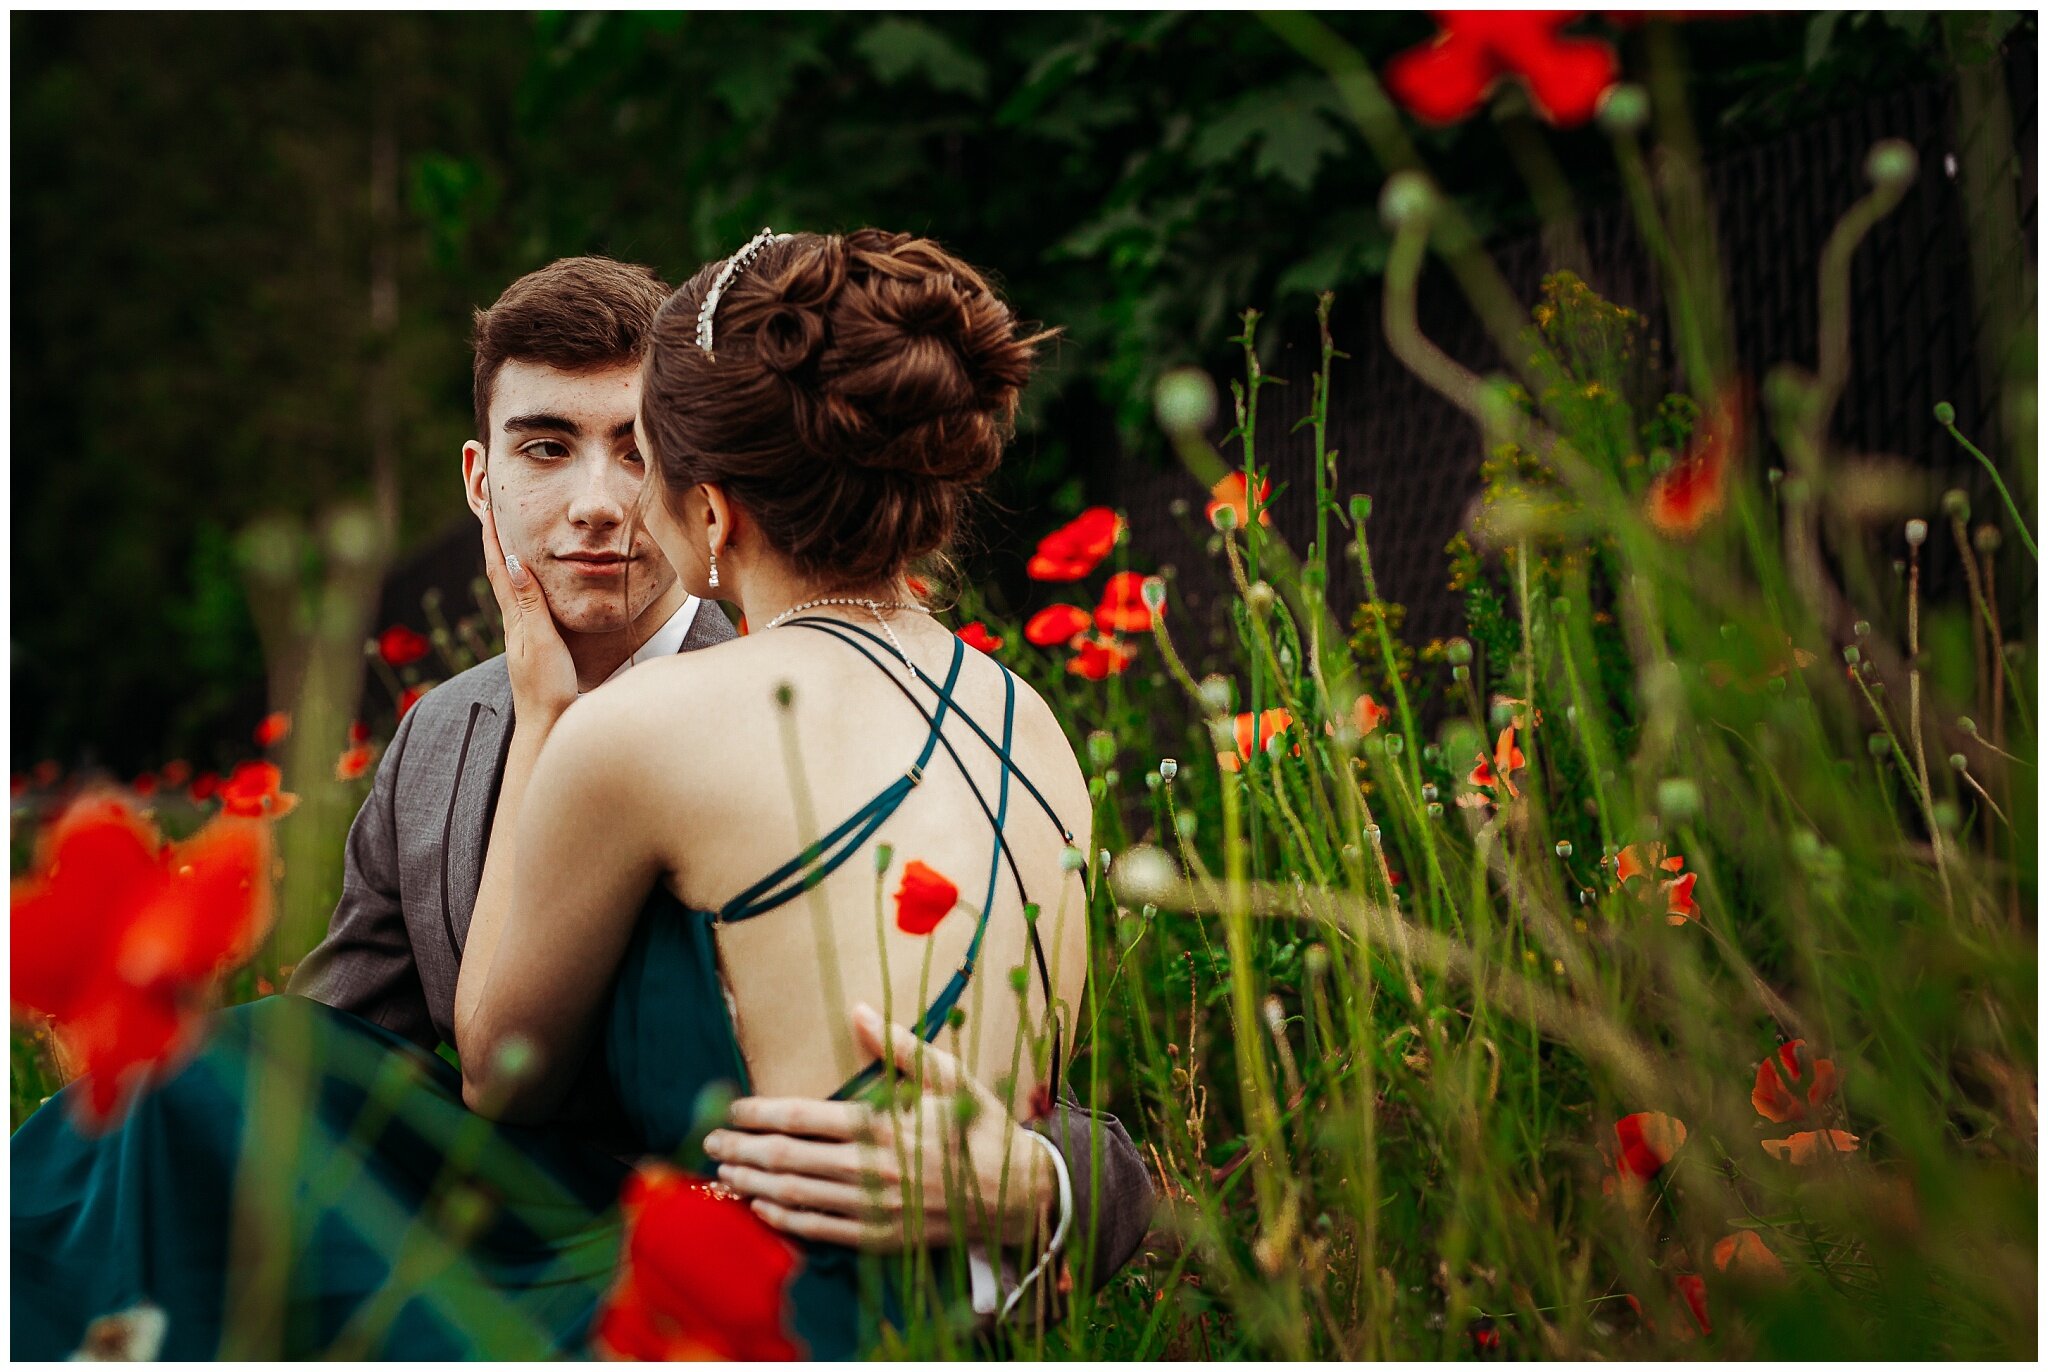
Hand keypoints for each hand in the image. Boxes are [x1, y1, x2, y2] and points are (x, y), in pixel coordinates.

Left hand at [480, 504, 576, 722]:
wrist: (549, 726)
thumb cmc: (548, 688)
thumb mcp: (541, 641)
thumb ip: (530, 603)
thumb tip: (511, 561)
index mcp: (515, 619)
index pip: (498, 569)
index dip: (492, 536)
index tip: (489, 505)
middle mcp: (515, 623)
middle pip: (500, 573)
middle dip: (496, 540)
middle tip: (493, 509)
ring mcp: (525, 636)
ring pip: (513, 587)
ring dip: (508, 558)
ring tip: (510, 534)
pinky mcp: (537, 646)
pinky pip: (527, 603)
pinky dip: (526, 581)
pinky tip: (531, 583)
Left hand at [705, 1003, 1054, 1251]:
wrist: (1019, 1194)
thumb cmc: (982, 1127)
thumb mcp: (951, 1076)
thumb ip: (901, 1047)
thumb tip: (859, 1011)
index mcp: (889, 1125)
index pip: (805, 1118)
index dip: (761, 1112)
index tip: (733, 1106)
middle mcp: (876, 1169)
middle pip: (791, 1158)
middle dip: (744, 1147)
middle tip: (710, 1138)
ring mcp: (877, 1207)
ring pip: (799, 1195)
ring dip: (755, 1181)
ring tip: (724, 1169)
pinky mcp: (882, 1237)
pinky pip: (821, 1229)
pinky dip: (785, 1219)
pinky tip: (761, 1205)